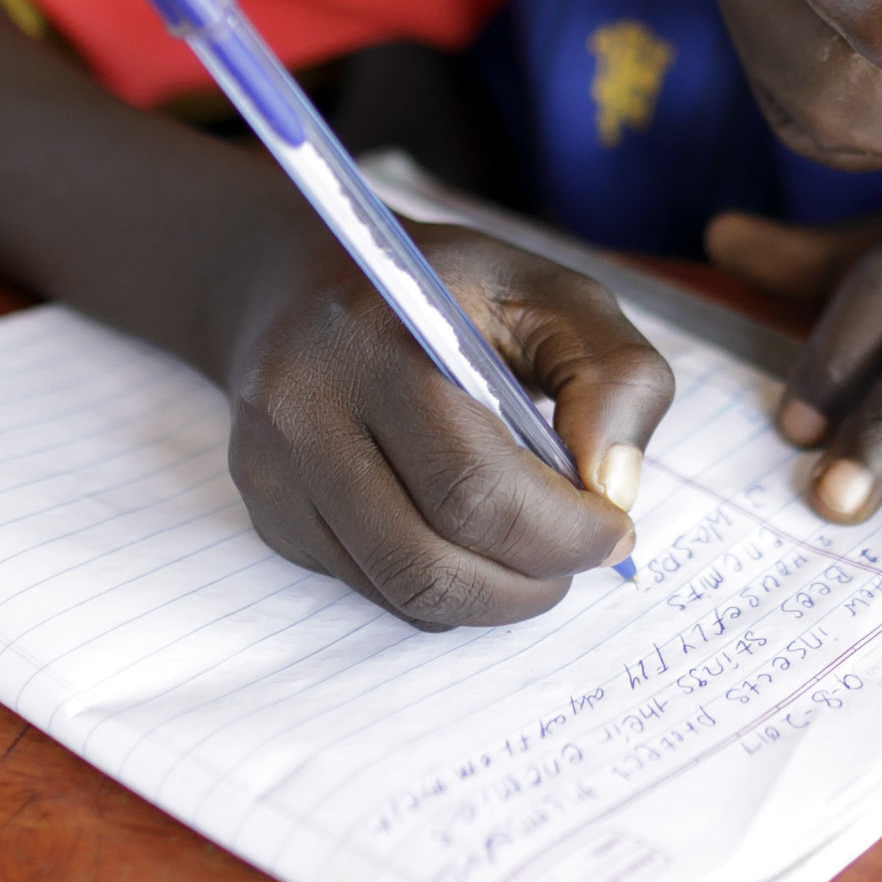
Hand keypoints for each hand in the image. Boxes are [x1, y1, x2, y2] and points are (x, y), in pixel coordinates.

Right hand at [226, 220, 676, 627]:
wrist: (307, 283)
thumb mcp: (552, 294)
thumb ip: (614, 375)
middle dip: (531, 581)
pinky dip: (439, 587)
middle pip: (428, 558)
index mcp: (376, 339)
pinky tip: (466, 538)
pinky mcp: (267, 512)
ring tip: (534, 557)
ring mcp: (272, 469)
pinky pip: (369, 588)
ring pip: (398, 590)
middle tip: (580, 557)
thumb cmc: (450, 292)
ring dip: (490, 598)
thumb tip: (612, 487)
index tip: (614, 528)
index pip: (473, 484)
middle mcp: (302, 407)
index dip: (562, 531)